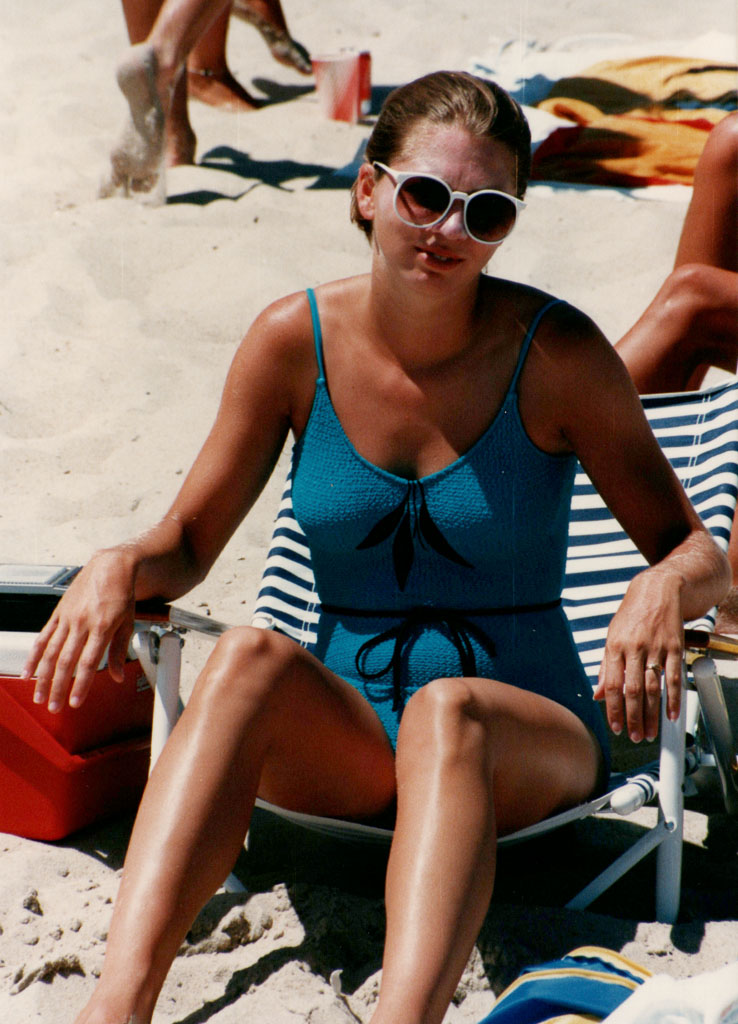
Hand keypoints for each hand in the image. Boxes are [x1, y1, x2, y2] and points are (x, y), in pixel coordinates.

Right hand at [22, 549, 137, 712]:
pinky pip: (43, 636)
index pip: (88, 663)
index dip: (81, 685)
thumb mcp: (128, 623)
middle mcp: (82, 623)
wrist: (111, 567)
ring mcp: (67, 618)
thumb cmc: (122, 594)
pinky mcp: (58, 612)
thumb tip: (116, 676)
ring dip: (43, 676)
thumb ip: (120, 651)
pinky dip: (34, 655)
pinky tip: (28, 671)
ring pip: (51, 651)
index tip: (75, 702)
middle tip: (54, 707)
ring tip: (39, 696)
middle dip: (58, 687)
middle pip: (66, 661)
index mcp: (102, 627)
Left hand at [593, 569, 684, 741]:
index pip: (613, 685)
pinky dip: (674, 699)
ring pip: (653, 688)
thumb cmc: (632, 616)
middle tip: (634, 737)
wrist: (657, 590)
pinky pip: (674, 677)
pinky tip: (671, 715)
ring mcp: (656, 648)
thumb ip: (605, 668)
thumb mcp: (611, 637)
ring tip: (650, 732)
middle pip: (633, 690)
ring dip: (652, 714)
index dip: (613, 709)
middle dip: (633, 717)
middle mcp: (635, 648)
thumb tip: (598, 694)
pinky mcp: (675, 647)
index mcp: (615, 647)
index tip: (615, 726)